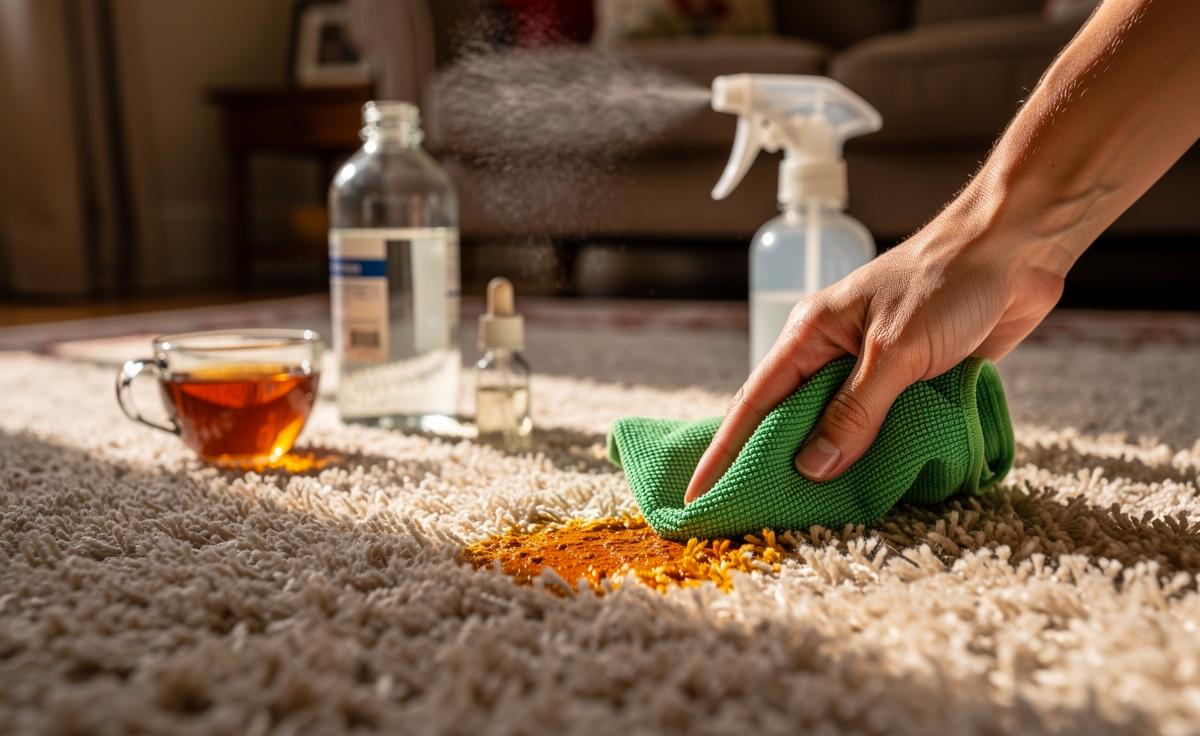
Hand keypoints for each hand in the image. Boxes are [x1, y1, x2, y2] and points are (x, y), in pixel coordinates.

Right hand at [683, 213, 1066, 503]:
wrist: (1016, 249)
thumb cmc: (946, 283)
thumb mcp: (894, 352)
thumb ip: (855, 411)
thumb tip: (813, 467)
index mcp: (812, 335)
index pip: (755, 402)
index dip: (725, 451)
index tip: (700, 494)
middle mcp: (834, 353)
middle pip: (793, 420)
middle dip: (775, 466)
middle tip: (755, 515)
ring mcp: (874, 367)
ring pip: (841, 427)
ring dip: (832, 466)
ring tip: (813, 516)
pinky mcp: (913, 380)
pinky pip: (884, 427)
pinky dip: (877, 455)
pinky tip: (874, 487)